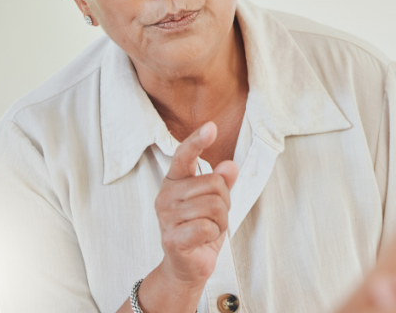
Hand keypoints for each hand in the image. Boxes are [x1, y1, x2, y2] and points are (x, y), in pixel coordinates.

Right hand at [154, 122, 239, 294]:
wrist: (187, 267)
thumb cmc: (200, 230)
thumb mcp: (216, 203)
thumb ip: (222, 182)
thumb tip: (230, 165)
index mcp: (174, 182)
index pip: (184, 156)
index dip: (197, 141)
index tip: (211, 127)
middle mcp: (166, 196)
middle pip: (214, 184)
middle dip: (225, 202)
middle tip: (214, 216)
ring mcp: (166, 218)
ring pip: (214, 206)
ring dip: (221, 221)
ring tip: (208, 229)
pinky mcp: (172, 238)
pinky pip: (209, 226)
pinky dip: (214, 234)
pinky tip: (203, 240)